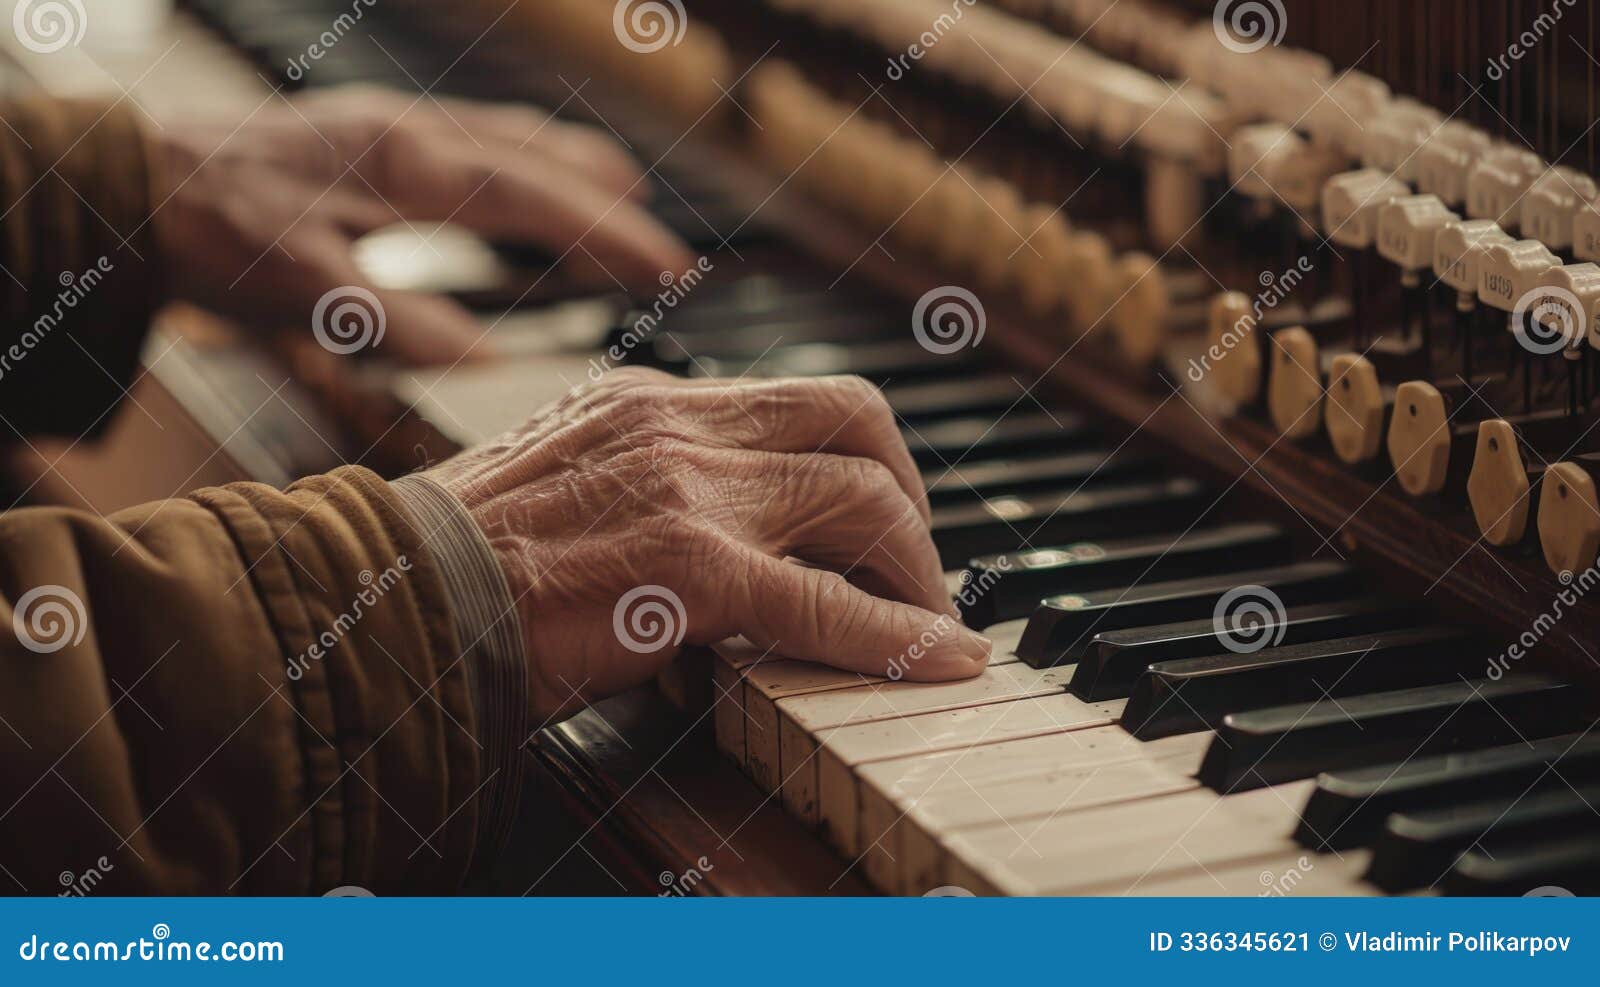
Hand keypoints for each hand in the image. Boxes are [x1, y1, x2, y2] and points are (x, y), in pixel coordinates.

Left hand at [150, 85, 693, 364]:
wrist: (135, 179)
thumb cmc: (210, 229)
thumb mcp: (300, 285)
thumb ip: (395, 319)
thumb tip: (484, 359)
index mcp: (406, 164)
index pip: (533, 198)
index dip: (606, 234)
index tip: (665, 268)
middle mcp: (413, 132)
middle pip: (539, 158)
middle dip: (611, 206)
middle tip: (667, 254)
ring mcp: (397, 127)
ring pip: (513, 138)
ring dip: (576, 175)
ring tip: (627, 208)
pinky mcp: (378, 137)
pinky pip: (480, 138)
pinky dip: (529, 165)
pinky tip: (532, 184)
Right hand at [420, 368, 992, 720]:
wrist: (393, 599)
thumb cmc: (465, 561)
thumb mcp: (573, 487)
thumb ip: (655, 488)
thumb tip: (731, 539)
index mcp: (654, 402)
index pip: (804, 399)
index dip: (869, 459)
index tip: (883, 519)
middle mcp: (682, 425)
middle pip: (858, 427)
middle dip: (911, 502)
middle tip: (920, 572)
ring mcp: (690, 489)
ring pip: (861, 499)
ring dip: (914, 568)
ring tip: (924, 622)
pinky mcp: (689, 566)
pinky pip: (825, 599)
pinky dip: (895, 633)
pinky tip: (937, 657)